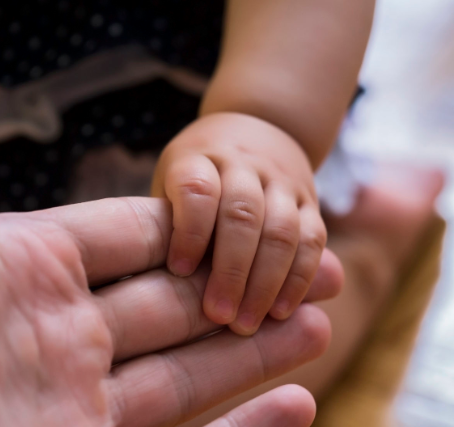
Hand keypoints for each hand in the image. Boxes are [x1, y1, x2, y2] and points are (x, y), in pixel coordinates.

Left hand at [0, 197, 342, 426]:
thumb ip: (20, 238)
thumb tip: (103, 199)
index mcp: (24, 277)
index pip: (138, 238)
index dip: (202, 230)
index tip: (258, 221)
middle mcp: (57, 343)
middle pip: (177, 304)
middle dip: (248, 286)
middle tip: (317, 275)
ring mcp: (78, 409)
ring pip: (191, 375)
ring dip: (260, 354)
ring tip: (320, 325)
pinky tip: (300, 404)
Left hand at [152, 112, 326, 334]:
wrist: (259, 129)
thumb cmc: (200, 174)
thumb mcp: (172, 180)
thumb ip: (166, 222)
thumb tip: (141, 290)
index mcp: (202, 158)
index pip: (198, 188)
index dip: (190, 230)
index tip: (178, 271)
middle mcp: (245, 165)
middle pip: (243, 214)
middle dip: (232, 270)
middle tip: (219, 316)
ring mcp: (282, 182)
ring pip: (282, 230)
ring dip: (267, 282)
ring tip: (248, 324)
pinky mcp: (309, 202)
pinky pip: (312, 240)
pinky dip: (299, 279)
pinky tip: (282, 313)